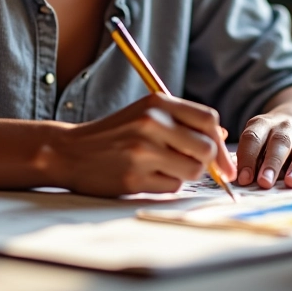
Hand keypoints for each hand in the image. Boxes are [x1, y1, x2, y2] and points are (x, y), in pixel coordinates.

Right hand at [50, 94, 235, 196]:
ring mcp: (142, 151)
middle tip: (193, 164)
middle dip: (206, 161)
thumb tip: (221, 135)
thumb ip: (181, 121)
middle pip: (206, 148)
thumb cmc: (114, 133)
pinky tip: (147, 176)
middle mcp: (151, 123)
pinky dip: (166, 184)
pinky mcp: (134, 177)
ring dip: (185, 174)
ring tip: (164, 167)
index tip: (221, 156)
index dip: (219, 140)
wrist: (70, 151)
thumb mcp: (145, 114)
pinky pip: (171, 187)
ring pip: (193, 170)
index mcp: (156, 103)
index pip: (207, 119)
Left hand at [235, 107, 291, 188]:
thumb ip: (247, 157)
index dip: (247, 157)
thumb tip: (239, 180)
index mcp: (263, 124)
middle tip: (264, 182)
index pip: (253, 137)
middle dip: (271, 163)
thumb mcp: (254, 140)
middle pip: (279, 143)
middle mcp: (285, 128)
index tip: (243, 179)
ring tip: (291, 183)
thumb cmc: (267, 140)